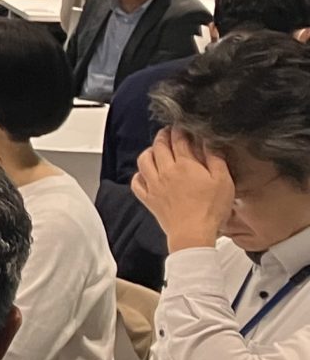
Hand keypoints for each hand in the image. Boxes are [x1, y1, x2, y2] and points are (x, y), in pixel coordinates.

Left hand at [133, 130, 235, 253]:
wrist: (193, 234)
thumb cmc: (210, 210)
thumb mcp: (223, 181)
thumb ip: (216, 159)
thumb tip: (210, 143)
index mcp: (185, 165)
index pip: (179, 139)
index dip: (180, 129)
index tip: (183, 125)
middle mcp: (165, 172)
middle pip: (159, 146)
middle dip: (164, 135)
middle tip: (168, 132)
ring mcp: (154, 185)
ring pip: (144, 160)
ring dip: (149, 151)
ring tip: (156, 149)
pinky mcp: (148, 198)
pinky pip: (136, 182)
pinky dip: (139, 174)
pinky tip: (145, 173)